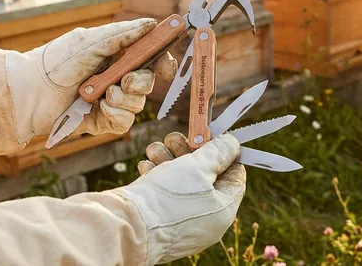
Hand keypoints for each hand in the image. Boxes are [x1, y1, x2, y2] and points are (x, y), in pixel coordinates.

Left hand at [5, 18, 177, 141]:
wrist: (29, 93)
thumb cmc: (56, 62)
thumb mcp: (90, 42)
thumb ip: (123, 34)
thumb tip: (151, 24)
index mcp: (116, 55)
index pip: (150, 58)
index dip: (163, 62)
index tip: (166, 67)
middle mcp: (116, 77)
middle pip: (149, 82)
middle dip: (140, 82)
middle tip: (124, 80)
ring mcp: (110, 100)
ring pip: (138, 104)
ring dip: (122, 98)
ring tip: (99, 95)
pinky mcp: (103, 121)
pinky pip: (124, 121)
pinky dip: (114, 113)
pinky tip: (96, 108)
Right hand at [117, 133, 245, 263]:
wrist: (126, 225)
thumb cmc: (167, 197)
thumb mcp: (199, 166)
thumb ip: (219, 152)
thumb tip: (232, 144)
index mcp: (223, 211)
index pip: (235, 176)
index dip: (224, 153)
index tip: (210, 136)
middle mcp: (206, 220)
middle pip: (206, 177)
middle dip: (189, 152)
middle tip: (175, 138)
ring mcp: (182, 222)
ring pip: (182, 182)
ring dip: (169, 159)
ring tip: (155, 149)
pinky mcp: (161, 222)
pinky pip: (165, 194)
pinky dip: (157, 176)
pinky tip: (146, 166)